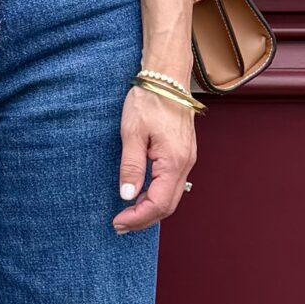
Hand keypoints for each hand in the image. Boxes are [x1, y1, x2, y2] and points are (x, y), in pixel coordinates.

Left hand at [113, 84, 196, 231]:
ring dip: (150, 210)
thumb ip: (131, 166)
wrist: (167, 78)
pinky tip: (141, 196)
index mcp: (173, 162)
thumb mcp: (132, 133)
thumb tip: (127, 195)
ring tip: (128, 214)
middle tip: (120, 225)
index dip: (137, 218)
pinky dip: (157, 196)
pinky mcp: (183, 155)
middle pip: (167, 206)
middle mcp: (185, 164)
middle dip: (143, 220)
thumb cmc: (149, 101)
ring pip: (171, 197)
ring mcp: (186, 160)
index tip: (117, 222)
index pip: (158, 204)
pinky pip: (172, 185)